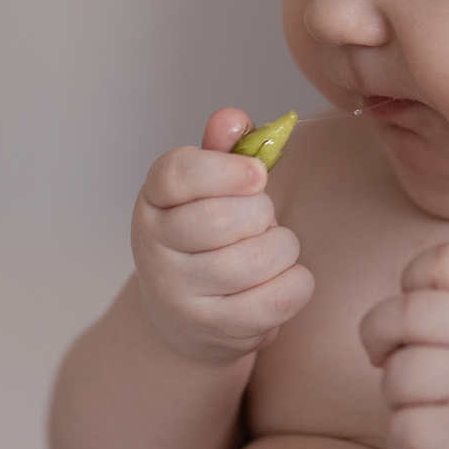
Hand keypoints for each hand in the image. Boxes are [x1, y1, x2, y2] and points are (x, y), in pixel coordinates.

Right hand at [131, 109, 314, 364]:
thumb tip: (231, 118)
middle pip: (224, 217)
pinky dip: (297, 283)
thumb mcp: (203, 193)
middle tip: (261, 222)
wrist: (183, 318)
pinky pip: (277, 299)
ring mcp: (179, 294)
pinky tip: (285, 279)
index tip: (257, 175)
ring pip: (258, 258)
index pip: (176, 173)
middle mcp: (154, 250)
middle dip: (263, 214)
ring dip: (284, 248)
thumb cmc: (204, 242)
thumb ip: (220, 152)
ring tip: (272, 250)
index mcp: (152, 204)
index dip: (225, 169)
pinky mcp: (214, 329)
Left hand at [358, 243, 448, 448]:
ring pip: (399, 375)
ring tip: (424, 407)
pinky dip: (403, 438)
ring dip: (395, 395)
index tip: (418, 313)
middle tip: (388, 360)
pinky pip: (402, 429)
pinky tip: (431, 442)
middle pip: (408, 313)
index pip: (448, 259)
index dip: (414, 280)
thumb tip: (391, 314)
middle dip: (378, 335)